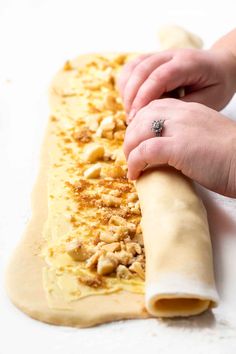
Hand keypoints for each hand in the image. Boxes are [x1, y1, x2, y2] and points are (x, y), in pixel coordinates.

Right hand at [118, 49, 235, 120]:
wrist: (220, 67)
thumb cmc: (216, 85)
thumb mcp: (209, 101)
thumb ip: (183, 107)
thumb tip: (156, 116)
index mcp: (188, 63)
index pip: (159, 77)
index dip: (144, 97)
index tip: (136, 117)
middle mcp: (171, 55)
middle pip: (141, 70)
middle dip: (132, 97)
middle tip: (131, 120)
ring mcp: (159, 55)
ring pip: (133, 67)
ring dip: (127, 91)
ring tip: (131, 112)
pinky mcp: (151, 60)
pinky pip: (131, 68)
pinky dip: (126, 85)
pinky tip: (131, 102)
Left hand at [124, 99, 235, 196]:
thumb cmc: (231, 155)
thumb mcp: (206, 135)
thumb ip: (187, 134)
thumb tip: (168, 148)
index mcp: (189, 109)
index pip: (153, 108)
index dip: (140, 125)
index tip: (137, 142)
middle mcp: (181, 113)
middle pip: (141, 118)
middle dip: (130, 137)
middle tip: (131, 155)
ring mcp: (179, 128)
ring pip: (138, 132)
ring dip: (129, 150)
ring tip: (131, 166)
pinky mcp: (177, 147)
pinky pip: (144, 151)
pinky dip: (134, 163)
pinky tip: (135, 174)